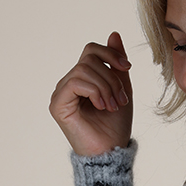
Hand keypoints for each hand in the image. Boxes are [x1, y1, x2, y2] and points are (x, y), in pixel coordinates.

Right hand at [50, 33, 132, 155]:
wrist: (111, 152)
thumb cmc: (115, 126)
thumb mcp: (122, 88)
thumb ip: (116, 63)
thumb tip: (114, 34)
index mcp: (82, 79)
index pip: (91, 51)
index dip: (110, 54)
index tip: (127, 68)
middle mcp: (68, 83)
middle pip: (89, 58)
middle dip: (111, 77)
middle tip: (120, 99)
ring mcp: (61, 93)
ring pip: (84, 69)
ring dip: (105, 86)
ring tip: (113, 105)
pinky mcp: (57, 104)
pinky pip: (75, 82)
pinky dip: (94, 91)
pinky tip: (101, 106)